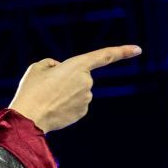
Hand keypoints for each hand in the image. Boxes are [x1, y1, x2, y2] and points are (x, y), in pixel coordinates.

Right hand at [7, 45, 141, 133]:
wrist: (29, 117)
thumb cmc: (31, 90)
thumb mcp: (37, 68)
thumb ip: (52, 64)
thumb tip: (60, 69)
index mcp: (77, 66)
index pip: (104, 56)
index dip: (122, 52)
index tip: (138, 50)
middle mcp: (87, 82)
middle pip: (79, 76)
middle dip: (66, 79)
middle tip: (46, 86)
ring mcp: (86, 98)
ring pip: (77, 91)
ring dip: (64, 92)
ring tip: (46, 98)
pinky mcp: (82, 112)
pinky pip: (75, 103)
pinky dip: (65, 104)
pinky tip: (52, 107)